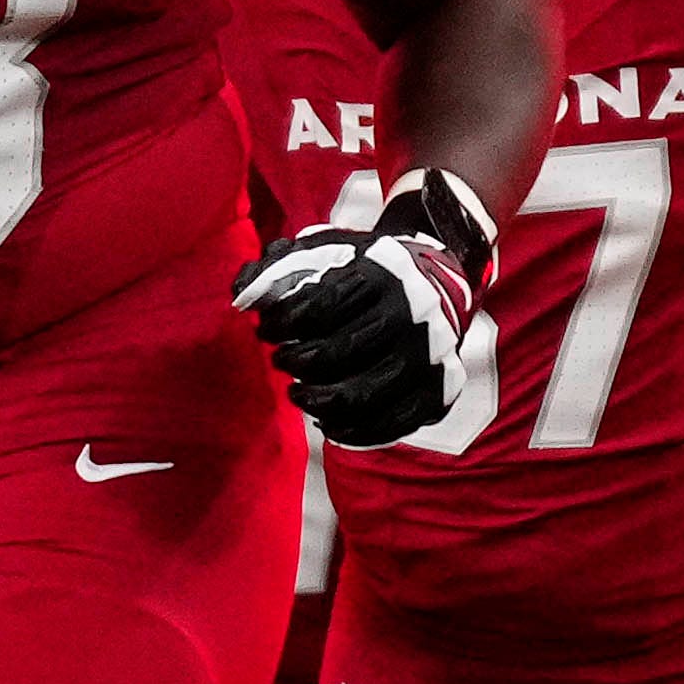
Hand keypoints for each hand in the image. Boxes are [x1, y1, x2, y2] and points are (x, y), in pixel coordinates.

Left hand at [228, 174, 497, 448]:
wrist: (435, 282)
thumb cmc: (364, 272)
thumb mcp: (324, 252)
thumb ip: (278, 268)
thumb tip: (243, 296)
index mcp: (383, 274)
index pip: (320, 306)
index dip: (282, 323)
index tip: (267, 329)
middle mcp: (414, 314)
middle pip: (340, 352)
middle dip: (296, 361)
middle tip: (280, 359)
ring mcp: (432, 355)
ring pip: (365, 395)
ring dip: (318, 401)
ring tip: (298, 393)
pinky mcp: (440, 390)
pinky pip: (394, 424)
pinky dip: (355, 432)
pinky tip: (329, 423)